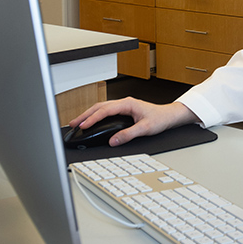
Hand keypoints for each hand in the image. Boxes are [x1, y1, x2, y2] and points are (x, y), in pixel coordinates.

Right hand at [70, 97, 197, 145]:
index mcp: (127, 104)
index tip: (83, 126)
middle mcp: (124, 103)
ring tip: (77, 123)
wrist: (169, 116)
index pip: (105, 110)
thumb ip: (128, 135)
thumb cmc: (160, 119)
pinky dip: (96, 116)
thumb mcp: (145, 128)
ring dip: (89, 115)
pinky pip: (105, 111)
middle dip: (84, 115)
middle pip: (99, 107)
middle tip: (72, 124)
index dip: (92, 118)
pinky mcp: (124, 110)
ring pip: (101, 108)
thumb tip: (113, 141)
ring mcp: (123, 105)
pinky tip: (91, 121)